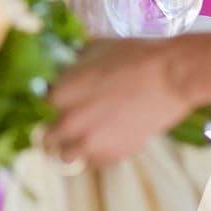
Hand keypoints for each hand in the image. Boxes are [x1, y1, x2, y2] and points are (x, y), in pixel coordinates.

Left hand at [47, 33, 210, 165]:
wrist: (169, 77)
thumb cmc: (133, 56)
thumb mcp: (95, 48)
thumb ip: (74, 64)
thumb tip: (67, 69)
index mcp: (60, 93)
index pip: (40, 105)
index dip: (50, 102)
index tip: (58, 103)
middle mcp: (68, 122)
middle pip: (46, 139)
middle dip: (53, 132)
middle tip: (65, 126)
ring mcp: (89, 143)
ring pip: (66, 157)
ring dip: (73, 147)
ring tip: (86, 137)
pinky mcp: (112, 156)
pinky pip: (94, 161)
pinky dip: (98, 153)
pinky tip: (109, 137)